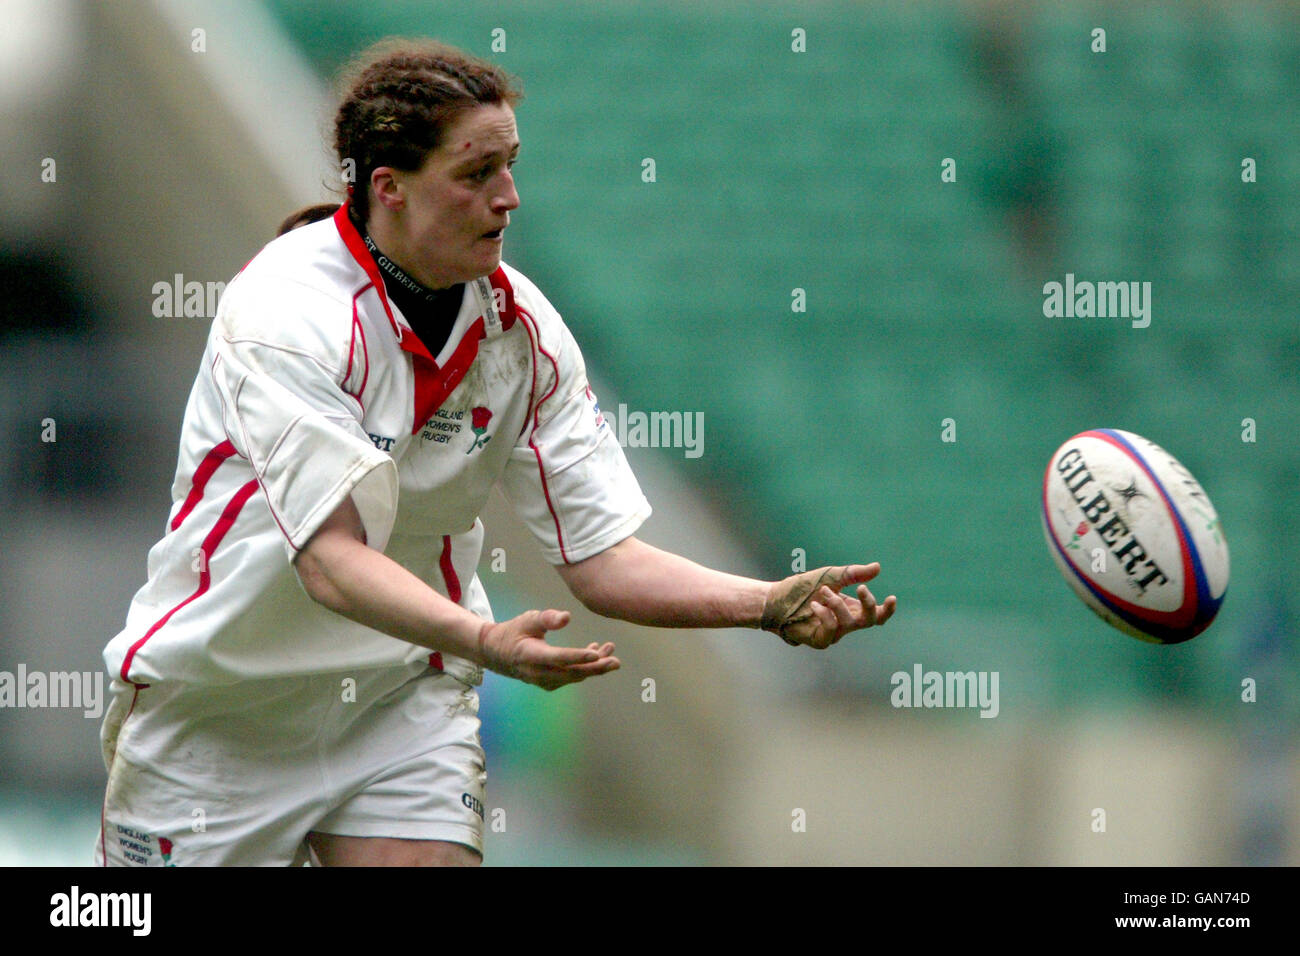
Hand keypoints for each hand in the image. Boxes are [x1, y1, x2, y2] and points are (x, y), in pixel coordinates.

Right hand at [477, 609, 620, 689]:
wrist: (497, 653)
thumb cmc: (514, 632)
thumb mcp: (527, 619)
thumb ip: (547, 618)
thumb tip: (568, 617)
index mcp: (530, 656)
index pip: (558, 658)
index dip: (577, 656)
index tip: (596, 654)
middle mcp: (538, 673)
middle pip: (571, 672)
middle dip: (596, 667)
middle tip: (616, 661)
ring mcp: (544, 681)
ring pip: (574, 675)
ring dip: (594, 665)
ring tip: (611, 649)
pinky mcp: (550, 682)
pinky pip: (571, 676)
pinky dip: (585, 666)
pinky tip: (597, 651)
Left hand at [762, 563, 896, 648]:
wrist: (775, 599)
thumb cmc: (801, 589)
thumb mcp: (830, 576)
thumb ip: (853, 573)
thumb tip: (877, 567)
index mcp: (850, 607)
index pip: (875, 614)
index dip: (887, 610)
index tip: (892, 598)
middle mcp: (845, 622)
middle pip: (870, 621)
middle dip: (870, 606)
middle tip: (862, 589)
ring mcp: (833, 633)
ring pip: (850, 623)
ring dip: (838, 604)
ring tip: (823, 592)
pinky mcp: (821, 640)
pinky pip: (832, 630)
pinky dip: (826, 615)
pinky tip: (815, 606)